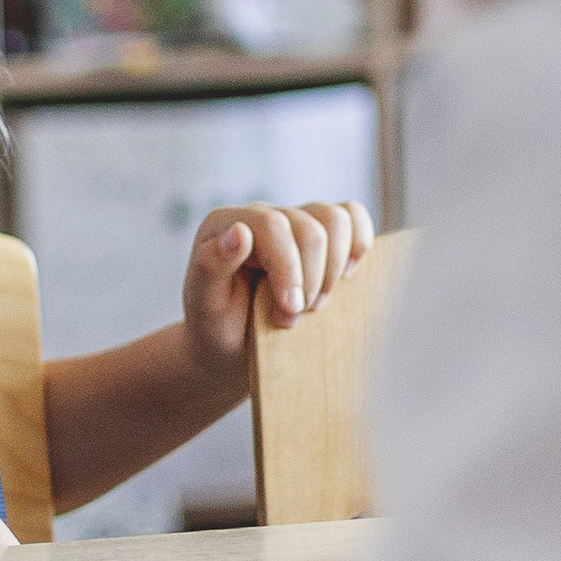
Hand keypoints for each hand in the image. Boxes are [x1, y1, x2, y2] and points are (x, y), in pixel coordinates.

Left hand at [183, 198, 374, 377]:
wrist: (232, 345)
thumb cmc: (216, 327)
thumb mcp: (202, 306)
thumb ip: (211, 266)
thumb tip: (239, 231)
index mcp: (225, 224)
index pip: (272, 225)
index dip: (289, 268)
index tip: (290, 311)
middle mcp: (260, 216)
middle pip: (309, 227)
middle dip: (311, 278)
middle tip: (294, 316)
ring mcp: (292, 221)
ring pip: (335, 219)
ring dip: (335, 267)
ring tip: (316, 303)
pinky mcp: (319, 234)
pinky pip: (352, 217)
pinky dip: (358, 243)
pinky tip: (345, 275)